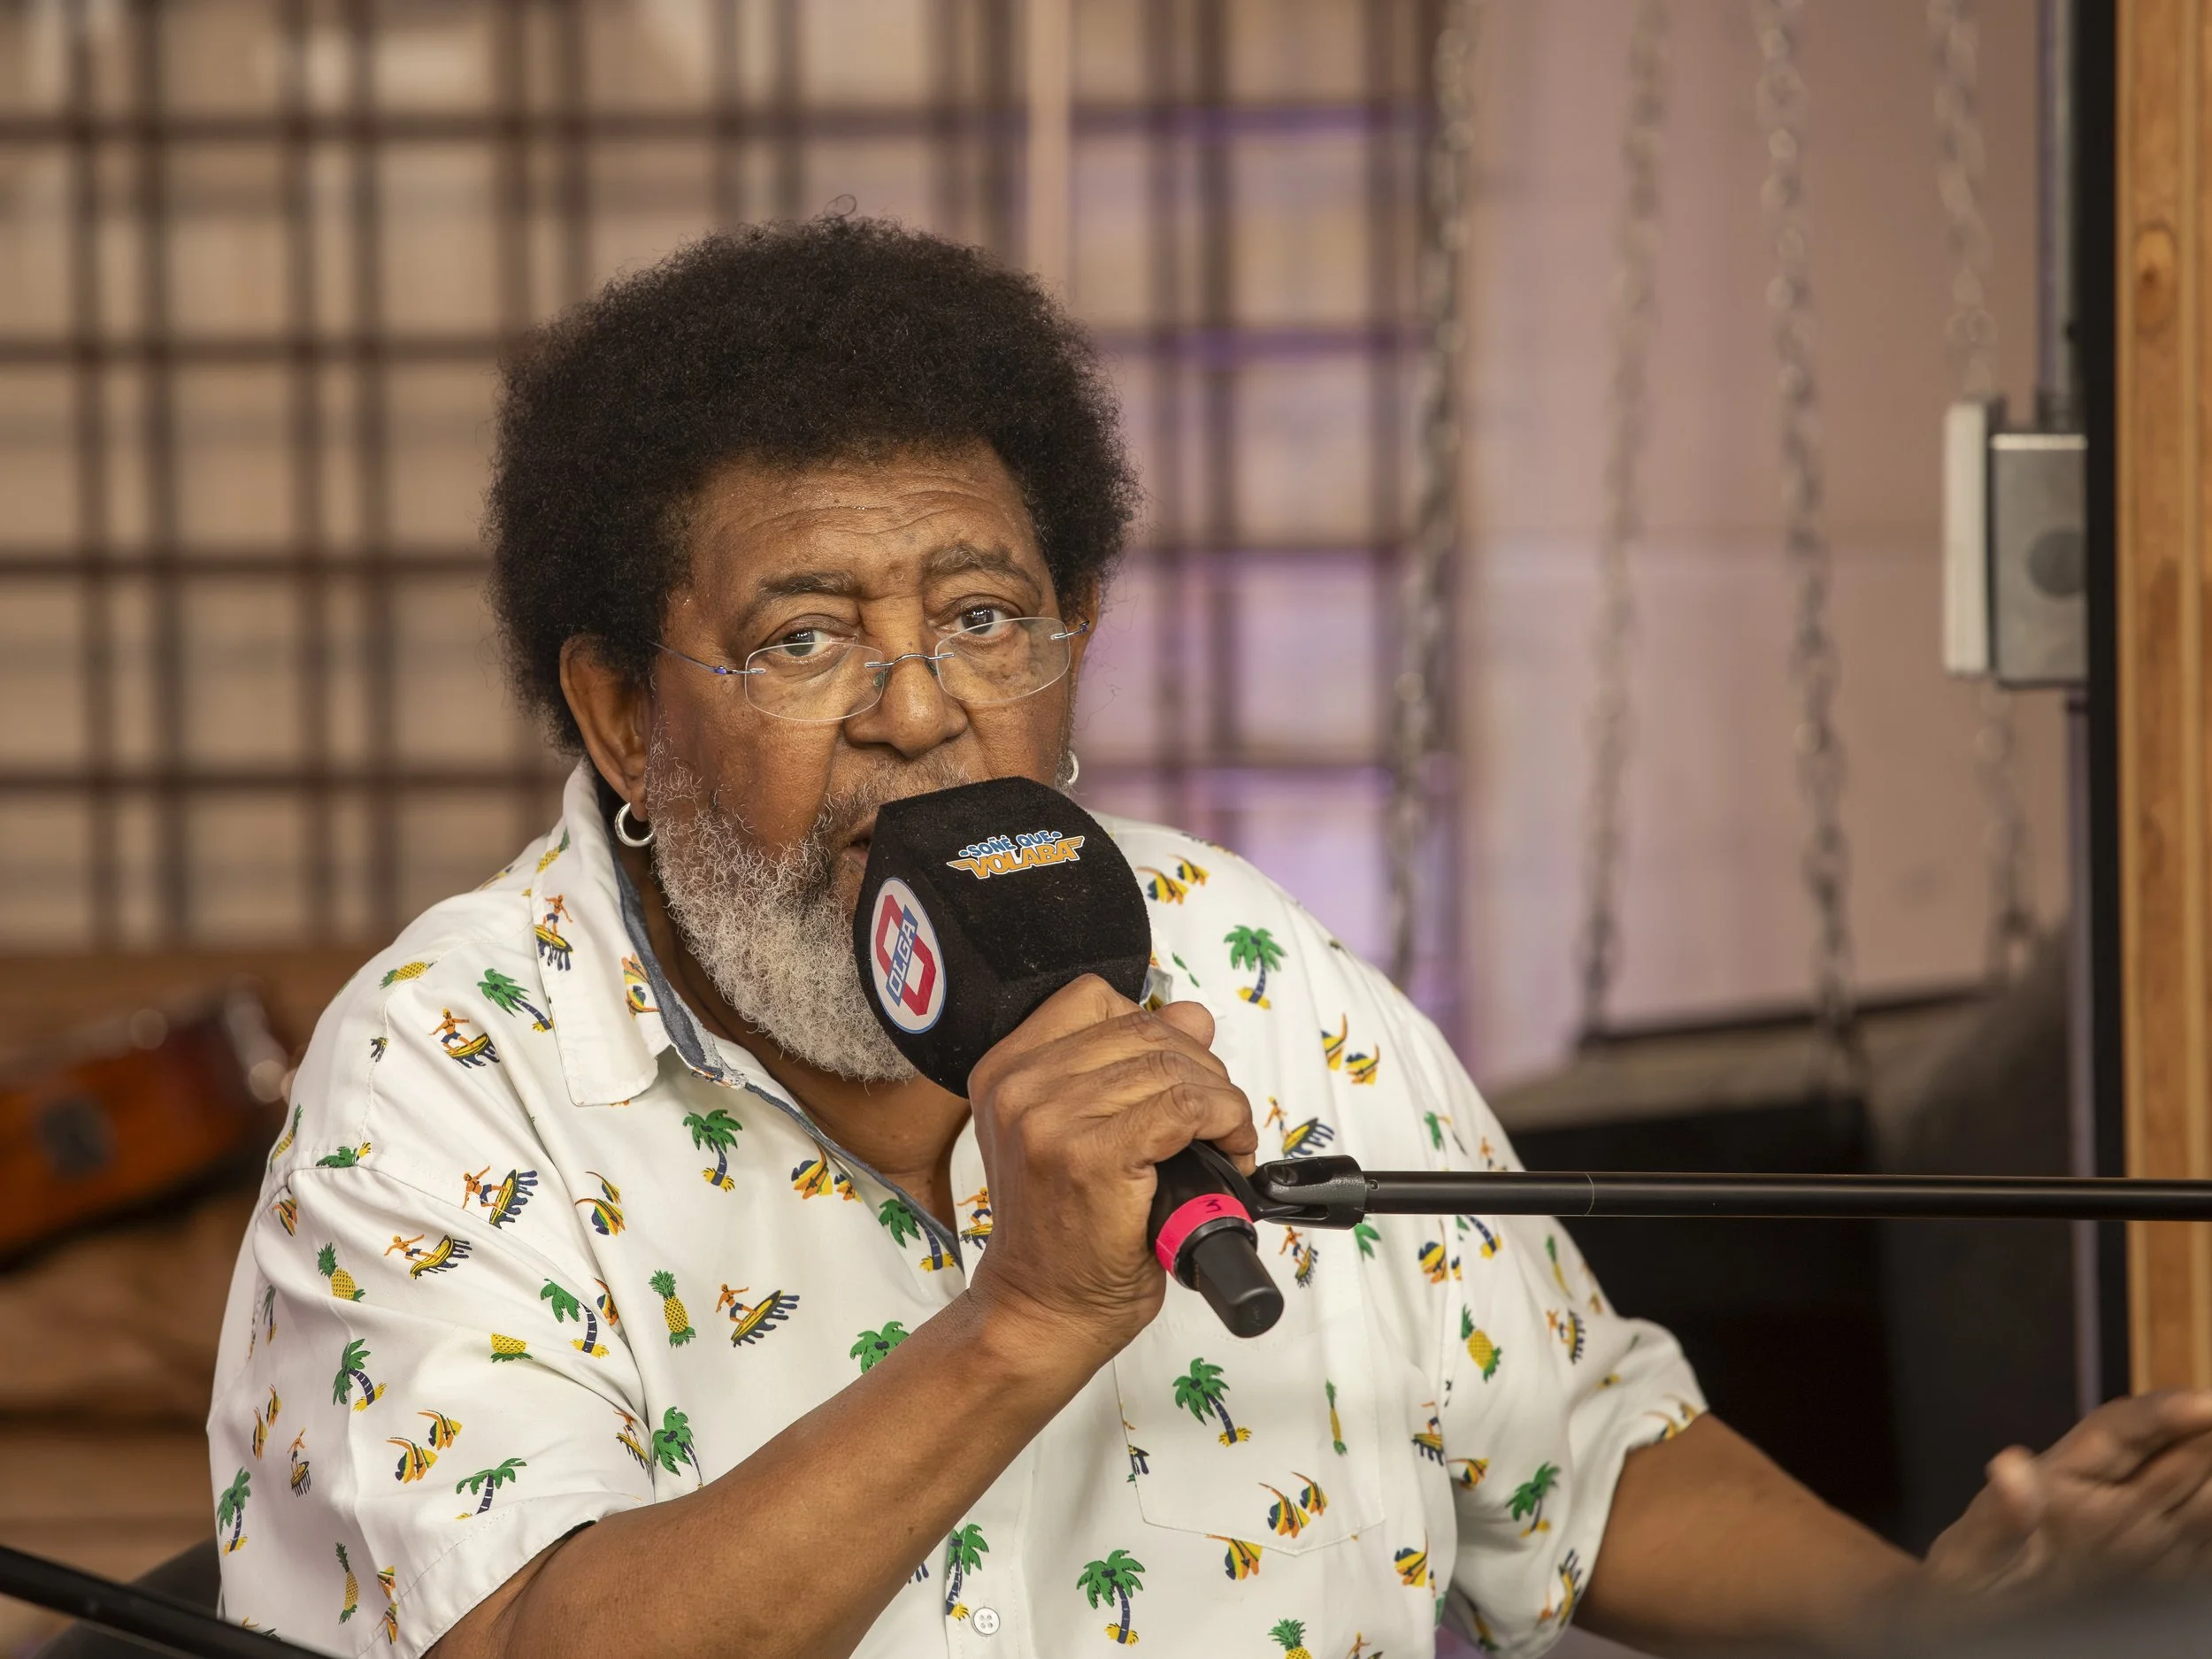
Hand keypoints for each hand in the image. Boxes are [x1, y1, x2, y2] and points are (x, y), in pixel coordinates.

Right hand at [961, 976, 1258, 1366]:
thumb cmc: (1063, 1234)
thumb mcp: (1083, 1131)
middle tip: (1217, 1118)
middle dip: (1200, 1069)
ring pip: (1172, 1066)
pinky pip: (1186, 1108)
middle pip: (1142, 1027)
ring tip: (1226, 1140)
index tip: (1177, 1073)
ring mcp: (1049, 1118)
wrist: (1042, 1312)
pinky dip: (1226, 1123)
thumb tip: (1191, 1015)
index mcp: (1005, 1069)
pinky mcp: (1089, 1155)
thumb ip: (1128, 1066)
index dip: (1154, 1027)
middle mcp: (1018, 1085)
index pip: (1094, 997)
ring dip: (1220, 1100)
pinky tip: (1230, 1152)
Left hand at [1922, 1389, 2211, 1605]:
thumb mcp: (1976, 1546)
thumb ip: (2001, 1514)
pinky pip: (2205, 1551)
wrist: (1976, 1617)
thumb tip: (2009, 1466)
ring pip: (2204, 1496)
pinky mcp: (2164, 1575)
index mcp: (2068, 1472)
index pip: (2122, 1429)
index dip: (2163, 1414)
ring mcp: (2146, 1533)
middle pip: (2181, 1454)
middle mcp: (2117, 1495)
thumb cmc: (1970, 1573)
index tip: (2206, 1404)